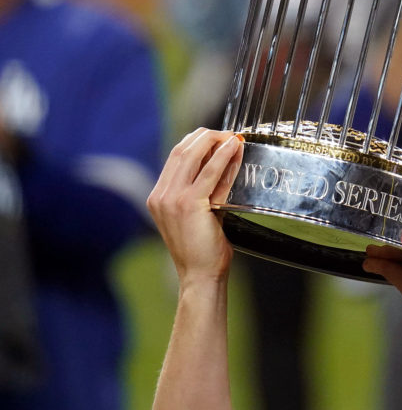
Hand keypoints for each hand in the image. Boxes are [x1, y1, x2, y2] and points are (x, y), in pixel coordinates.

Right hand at [147, 128, 243, 282]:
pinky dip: (222, 156)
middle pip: (181, 150)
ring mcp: (171, 199)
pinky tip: (234, 148)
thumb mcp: (200, 213)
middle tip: (228, 134)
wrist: (200, 275)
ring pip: (192, 155)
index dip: (196, 141)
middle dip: (206, 136)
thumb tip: (224, 163)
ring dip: (215, 141)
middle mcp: (160, 195)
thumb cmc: (203, 248)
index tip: (217, 137)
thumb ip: (206, 189)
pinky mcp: (189, 204)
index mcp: (158, 196)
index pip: (175, 157)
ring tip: (233, 137)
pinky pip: (209, 173)